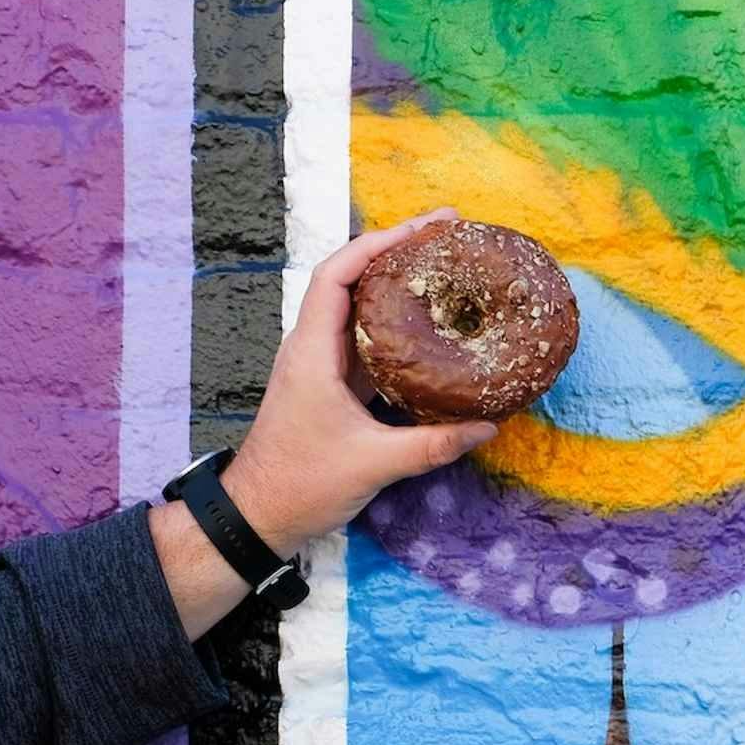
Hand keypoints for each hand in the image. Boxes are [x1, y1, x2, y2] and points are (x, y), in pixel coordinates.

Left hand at [224, 211, 496, 552]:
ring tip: (445, 268)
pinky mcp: (331, 386)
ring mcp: (321, 366)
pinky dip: (398, 325)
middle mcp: (312, 348)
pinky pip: (366, 341)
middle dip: (397, 251)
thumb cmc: (300, 485)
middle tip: (447, 235)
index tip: (425, 228)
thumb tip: (487, 426)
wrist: (257, 516)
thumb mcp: (374, 464)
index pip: (338, 274)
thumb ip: (433, 444)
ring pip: (360, 308)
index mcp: (312, 352)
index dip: (379, 243)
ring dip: (398, 285)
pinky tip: (430, 326)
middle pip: (353, 279)